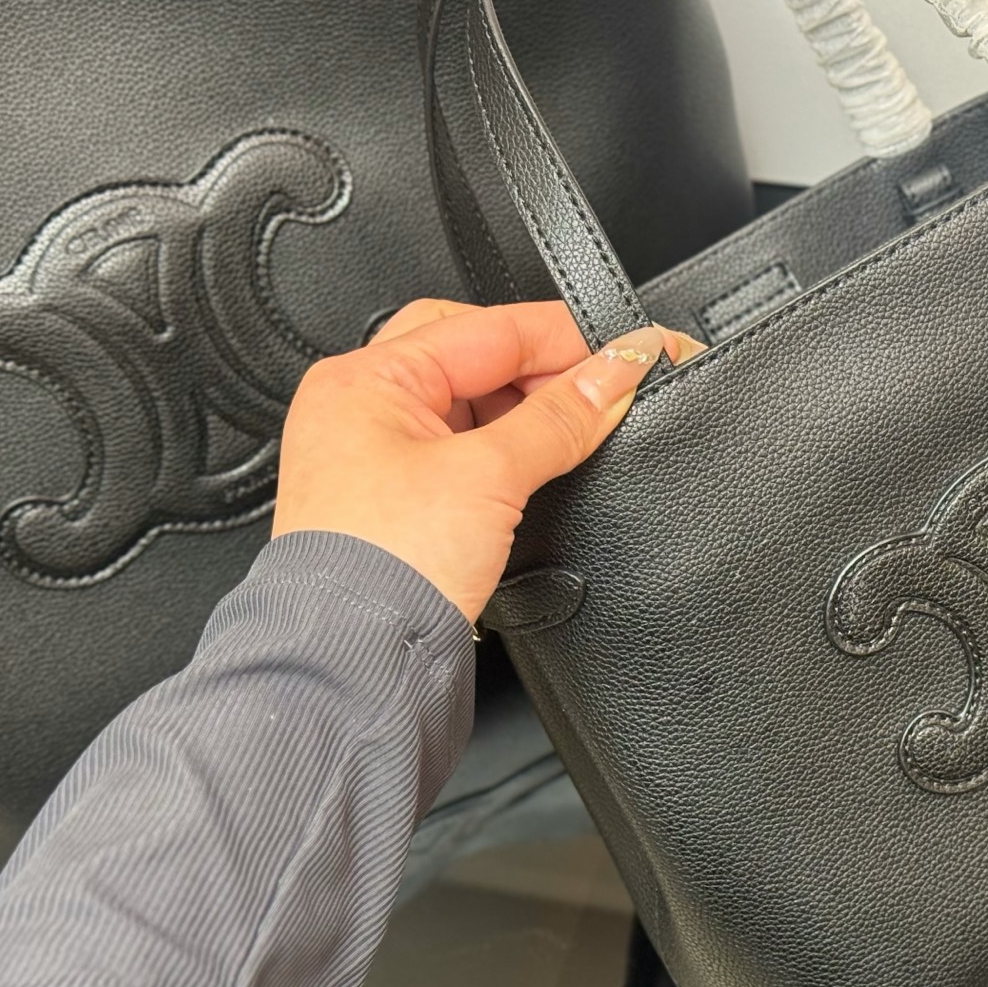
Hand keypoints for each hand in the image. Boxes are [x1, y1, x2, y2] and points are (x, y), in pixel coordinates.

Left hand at [271, 298, 700, 621]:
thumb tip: (614, 374)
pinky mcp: (397, 498)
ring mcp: (376, 453)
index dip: (568, 339)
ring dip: (529, 409)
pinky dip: (509, 447)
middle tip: (606, 387)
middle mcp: (361, 406)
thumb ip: (560, 417)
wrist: (357, 658)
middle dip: (546, 367)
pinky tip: (545, 462)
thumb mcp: (491, 476)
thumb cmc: (385, 569)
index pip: (489, 328)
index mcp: (366, 378)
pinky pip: (464, 447)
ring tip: (583, 428)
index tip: (631, 351)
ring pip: (472, 401)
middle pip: (476, 353)